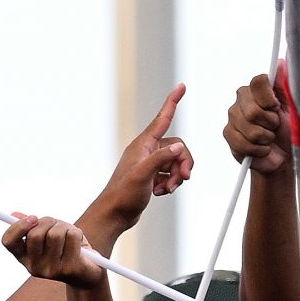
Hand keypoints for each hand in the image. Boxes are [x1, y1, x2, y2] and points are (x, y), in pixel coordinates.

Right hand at [2, 215, 104, 288]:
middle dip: (48, 222)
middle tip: (56, 224)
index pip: (8, 241)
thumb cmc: (65, 249)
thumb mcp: (47, 235)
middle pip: (34, 234)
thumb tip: (14, 215)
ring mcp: (51, 270)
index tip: (33, 218)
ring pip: (55, 234)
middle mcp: (34, 267)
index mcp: (24, 258)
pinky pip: (72, 236)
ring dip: (65, 227)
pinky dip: (77, 232)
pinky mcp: (69, 268)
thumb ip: (32, 227)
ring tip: (69, 235)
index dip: (18, 227)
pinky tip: (79, 243)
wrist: (87, 273)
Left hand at [81, 84, 193, 244]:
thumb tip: (179, 147)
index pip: (162, 118)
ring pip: (175, 161)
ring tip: (167, 189)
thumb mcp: (143, 175)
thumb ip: (162, 158)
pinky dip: (171, 183)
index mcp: (143, 144)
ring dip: (177, 176)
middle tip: (184, 178)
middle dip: (183, 163)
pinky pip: (170, 173)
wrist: (115, 214)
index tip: (182, 86)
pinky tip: (160, 192)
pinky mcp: (151, 175)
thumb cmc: (123, 194)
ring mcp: (149, 163)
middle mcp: (147, 150)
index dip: (173, 101)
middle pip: (177, 147)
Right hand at [223, 74, 289, 174]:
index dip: (269, 99)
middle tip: (275, 126)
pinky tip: (262, 148)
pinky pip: (242, 143)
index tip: (277, 108)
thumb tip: (281, 63)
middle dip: (270, 123)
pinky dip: (258, 150)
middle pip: (253, 110)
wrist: (284, 155)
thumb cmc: (290, 130)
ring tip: (269, 138)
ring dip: (266, 138)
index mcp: (259, 88)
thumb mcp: (294, 107)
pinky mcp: (228, 134)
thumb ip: (286, 85)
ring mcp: (233, 116)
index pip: (258, 82)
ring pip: (250, 129)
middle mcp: (243, 98)